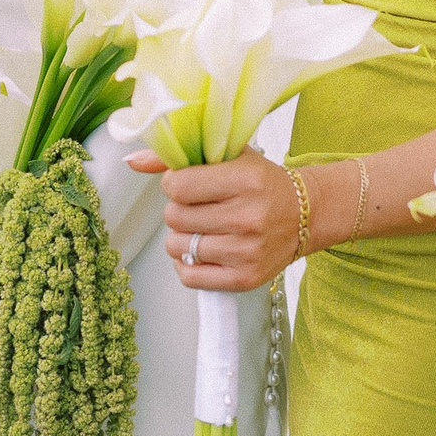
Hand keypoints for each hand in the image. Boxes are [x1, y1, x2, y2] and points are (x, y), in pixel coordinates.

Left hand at [141, 147, 300, 291]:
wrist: (306, 214)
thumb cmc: (261, 182)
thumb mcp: (229, 157)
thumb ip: (178, 158)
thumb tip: (130, 161)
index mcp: (245, 180)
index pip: (177, 186)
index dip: (174, 184)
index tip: (188, 183)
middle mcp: (247, 217)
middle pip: (174, 217)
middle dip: (179, 210)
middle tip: (200, 206)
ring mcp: (246, 252)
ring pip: (177, 246)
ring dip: (181, 237)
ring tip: (203, 228)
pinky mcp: (245, 279)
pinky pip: (189, 277)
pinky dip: (187, 264)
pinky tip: (202, 251)